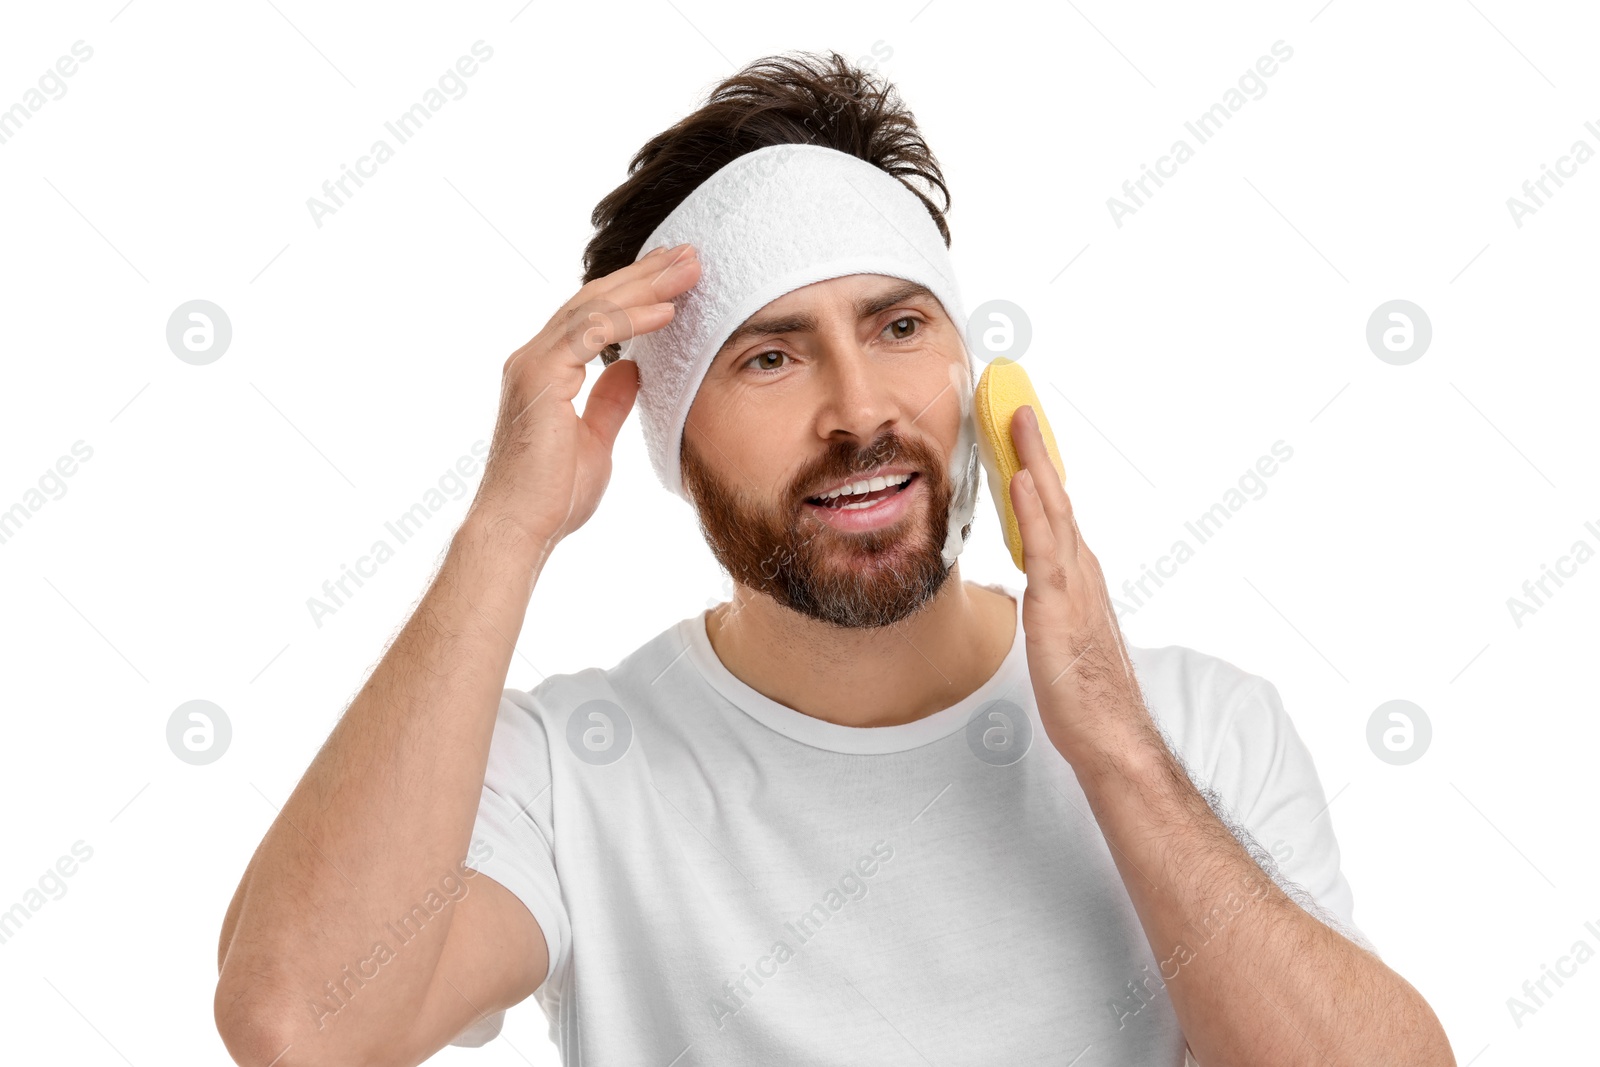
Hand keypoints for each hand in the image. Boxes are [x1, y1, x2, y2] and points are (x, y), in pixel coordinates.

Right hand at [465, 243, 702, 558]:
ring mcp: (533, 365)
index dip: (637, 292)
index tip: (677, 278)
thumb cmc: (552, 497)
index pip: (596, 316)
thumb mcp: (594, 440)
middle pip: (596, 299)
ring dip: (646, 285)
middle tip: (689, 253)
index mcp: (548, 370)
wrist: (519, 529)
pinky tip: (667, 310)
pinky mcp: (539, 378)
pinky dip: (631, 319)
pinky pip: (590, 334)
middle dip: (646, 274)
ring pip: (595, 307)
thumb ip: (609, 401)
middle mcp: (535, 358)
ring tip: (687, 268)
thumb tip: (631, 369)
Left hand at [1007, 404, 1150, 762]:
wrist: (1109, 734)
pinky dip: (1033, 509)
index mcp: (1076, 573)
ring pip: (1051, 507)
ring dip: (1033, 459)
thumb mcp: (1056, 632)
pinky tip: (1020, 479)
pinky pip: (1043, 547)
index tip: (1018, 429)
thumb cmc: (1081, 691)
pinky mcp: (1060, 605)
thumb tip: (1031, 586)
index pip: (1052, 508)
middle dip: (1036, 446)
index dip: (1035, 466)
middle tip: (1015, 401)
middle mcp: (1079, 567)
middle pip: (1055, 494)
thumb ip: (1046, 600)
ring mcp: (1073, 582)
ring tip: (1014, 418)